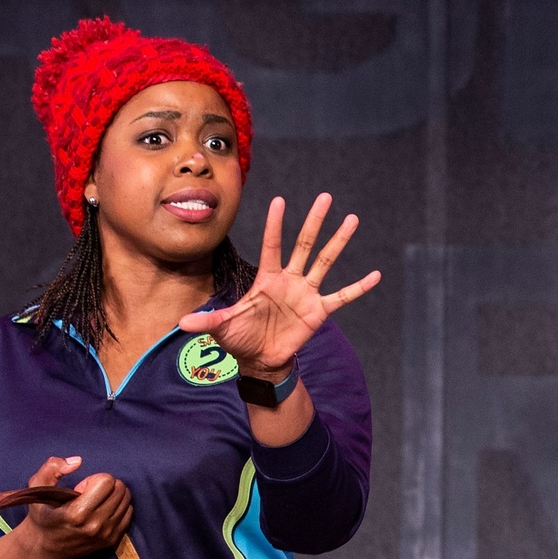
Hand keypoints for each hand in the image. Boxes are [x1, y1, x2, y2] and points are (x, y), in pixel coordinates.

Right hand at [0, 455, 132, 558]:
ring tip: (94, 503)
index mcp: (77, 513)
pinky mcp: (113, 540)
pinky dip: (118, 507)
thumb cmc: (42, 515)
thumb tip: (78, 461)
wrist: (44, 549)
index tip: (80, 488)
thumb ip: (52, 468)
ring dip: (113, 495)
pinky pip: (129, 512)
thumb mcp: (36, 488)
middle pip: (120, 489)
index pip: (107, 481)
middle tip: (88, 494)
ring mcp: (106, 534)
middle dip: (105, 485)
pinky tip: (101, 511)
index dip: (93, 480)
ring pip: (126, 499)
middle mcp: (95, 525)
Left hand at [180, 193, 382, 377]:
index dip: (275, 224)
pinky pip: (342, 296)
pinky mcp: (319, 311)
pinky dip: (359, 287)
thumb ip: (208, 321)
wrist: (260, 361)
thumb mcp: (222, 328)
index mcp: (266, 278)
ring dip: (339, 241)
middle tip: (325, 197)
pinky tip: (375, 275)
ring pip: (325, 261)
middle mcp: (289, 280)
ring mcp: (306, 293)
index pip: (272, 245)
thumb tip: (182, 323)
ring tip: (352, 219)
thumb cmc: (240, 339)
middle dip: (314, 221)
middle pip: (304, 244)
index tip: (279, 200)